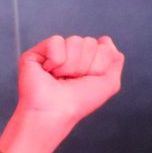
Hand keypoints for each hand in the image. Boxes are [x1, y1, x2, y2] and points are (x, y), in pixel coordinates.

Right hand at [0, 35, 123, 152]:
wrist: (55, 112)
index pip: (104, 46)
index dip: (100, 65)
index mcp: (86, 59)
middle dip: (85, 65)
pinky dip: (56, 60)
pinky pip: (56, 41)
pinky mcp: (36, 52)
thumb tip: (105, 40)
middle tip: (71, 80)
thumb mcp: (109, 83)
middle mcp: (71, 54)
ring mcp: (53, 52)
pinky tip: (49, 71)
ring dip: (70, 65)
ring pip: (74, 41)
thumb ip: (115, 59)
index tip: (87, 80)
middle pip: (90, 43)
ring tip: (59, 78)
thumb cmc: (78, 103)